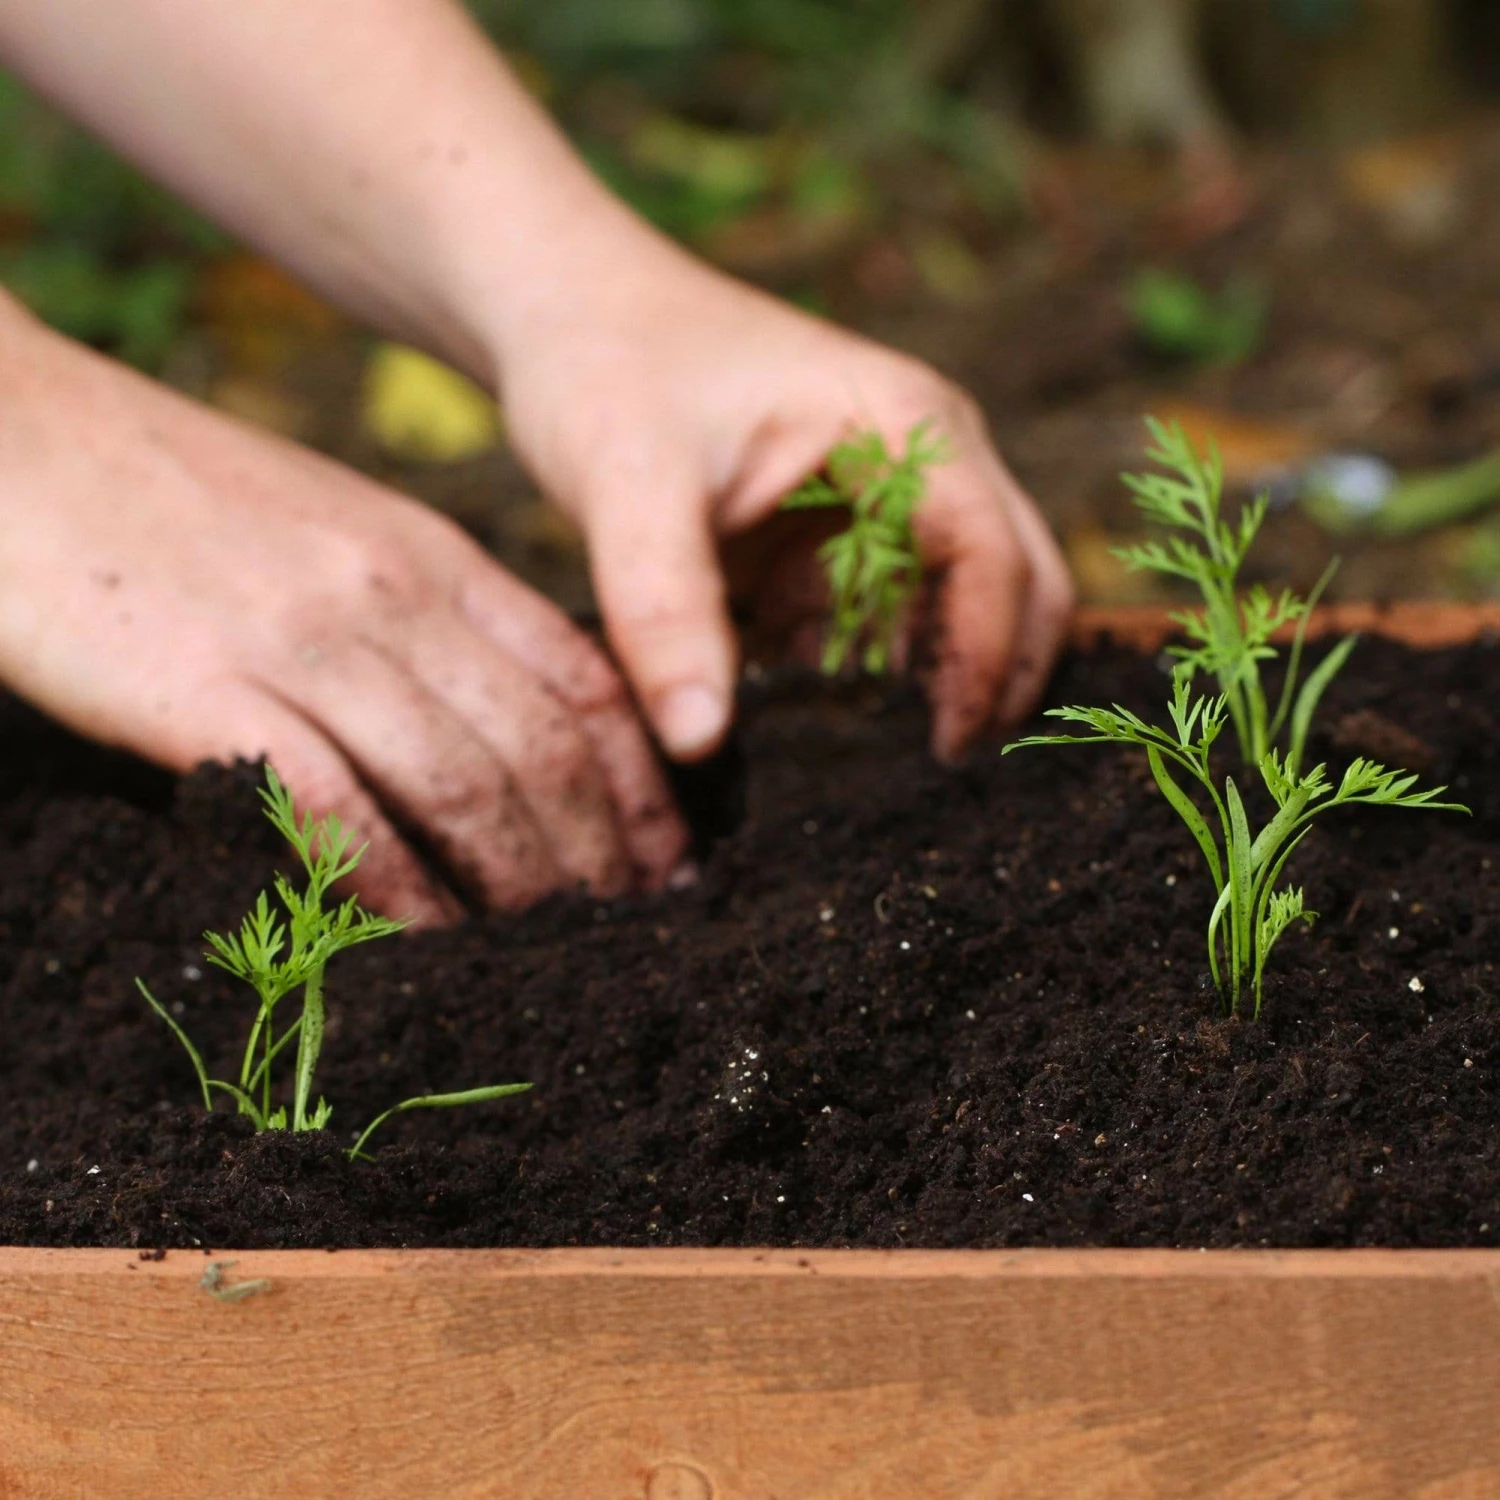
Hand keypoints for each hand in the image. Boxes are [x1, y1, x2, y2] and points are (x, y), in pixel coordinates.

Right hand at [0, 300, 686, 921]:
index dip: (643, 781)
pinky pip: (337, 809)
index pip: (585, 678)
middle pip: (542, 745)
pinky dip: (395, 888)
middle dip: (603, 852)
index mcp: (433, 553)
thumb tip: (492, 717)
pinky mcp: (207, 689)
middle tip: (631, 929)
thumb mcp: (336, 527)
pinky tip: (425, 942)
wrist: (14, 430)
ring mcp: (306, 639)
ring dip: (519, 886)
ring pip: (462, 784)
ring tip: (552, 956)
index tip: (669, 856)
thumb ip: (420, 610)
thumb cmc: (174, 494)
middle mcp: (393, 594)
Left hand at [496, 244, 1073, 762]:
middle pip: (1013, 582)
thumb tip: (700, 742)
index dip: (988, 661)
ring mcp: (880, 495)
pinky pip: (874, 618)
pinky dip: (858, 674)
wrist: (564, 311)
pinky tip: (812, 728)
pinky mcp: (830, 531)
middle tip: (936, 775)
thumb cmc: (607, 366)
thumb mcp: (629, 487)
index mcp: (908, 427)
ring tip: (868, 767)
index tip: (945, 753)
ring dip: (923, 682)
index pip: (997, 559)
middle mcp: (919, 458)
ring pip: (949, 608)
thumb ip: (666, 612)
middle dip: (991, 677)